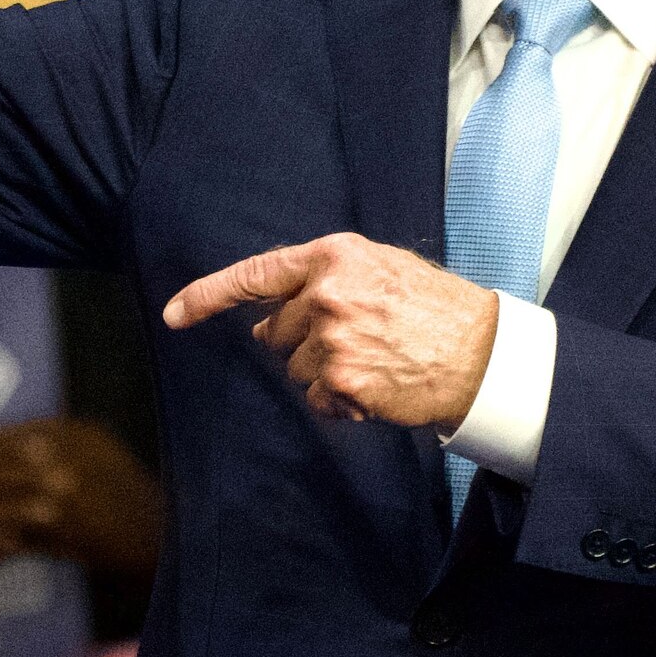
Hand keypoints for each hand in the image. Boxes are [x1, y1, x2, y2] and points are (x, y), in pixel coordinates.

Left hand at [159, 233, 499, 433]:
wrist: (482, 352)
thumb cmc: (433, 308)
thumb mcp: (379, 267)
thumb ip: (323, 279)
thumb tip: (266, 319)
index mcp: (333, 255)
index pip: (254, 274)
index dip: (206, 297)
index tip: (173, 315)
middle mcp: (325, 292)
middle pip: (274, 332)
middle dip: (302, 341)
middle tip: (356, 339)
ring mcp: (331, 337)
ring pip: (295, 369)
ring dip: (325, 373)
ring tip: (374, 360)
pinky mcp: (341, 379)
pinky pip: (316, 399)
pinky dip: (339, 401)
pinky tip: (375, 385)